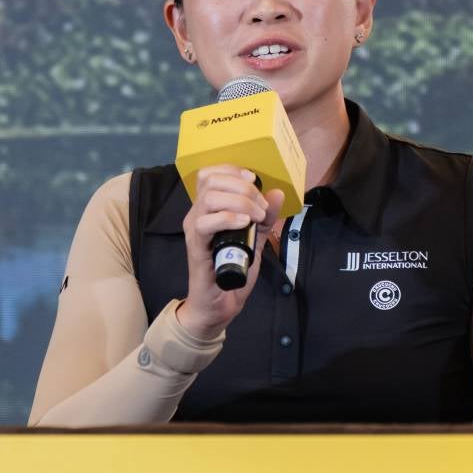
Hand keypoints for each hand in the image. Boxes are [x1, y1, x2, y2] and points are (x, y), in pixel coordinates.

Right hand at [176, 165, 284, 339]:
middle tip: (261, 206)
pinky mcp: (196, 247)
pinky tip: (245, 224)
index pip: (211, 173)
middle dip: (243, 188)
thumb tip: (277, 193)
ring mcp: (194, 229)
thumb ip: (266, 217)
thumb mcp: (256, 238)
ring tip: (256, 217)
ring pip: (209, 198)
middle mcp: (197, 214)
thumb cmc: (234, 267)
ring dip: (240, 202)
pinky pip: (205, 223)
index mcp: (209, 207)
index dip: (233, 170)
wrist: (220, 302)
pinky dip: (228, 219)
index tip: (254, 180)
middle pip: (211, 180)